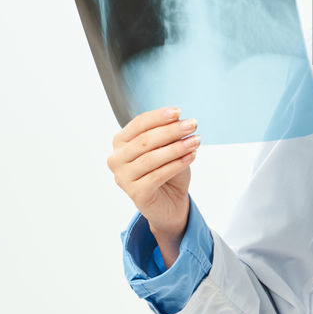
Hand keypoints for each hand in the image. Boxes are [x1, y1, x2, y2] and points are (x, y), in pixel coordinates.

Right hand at [107, 106, 199, 240]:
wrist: (170, 202)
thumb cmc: (167, 170)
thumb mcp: (168, 148)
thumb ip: (168, 135)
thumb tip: (178, 120)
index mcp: (120, 142)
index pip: (138, 124)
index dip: (158, 117)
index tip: (178, 111)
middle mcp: (116, 159)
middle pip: (145, 140)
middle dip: (171, 131)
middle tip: (192, 124)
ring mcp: (123, 177)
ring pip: (151, 158)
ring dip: (176, 148)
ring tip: (196, 141)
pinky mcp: (135, 193)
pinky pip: (157, 175)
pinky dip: (176, 164)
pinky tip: (191, 156)